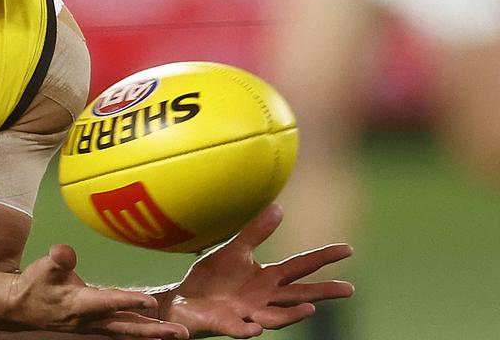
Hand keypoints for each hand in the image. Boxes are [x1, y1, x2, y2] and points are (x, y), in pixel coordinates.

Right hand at [9, 245, 189, 337]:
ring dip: (151, 334)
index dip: (129, 301)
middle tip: (179, 333)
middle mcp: (90, 319)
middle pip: (126, 326)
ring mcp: (93, 326)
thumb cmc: (34, 285)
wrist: (21, 308)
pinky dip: (138, 332)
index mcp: (79, 304)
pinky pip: (121, 331)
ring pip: (127, 331)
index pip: (108, 302)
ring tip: (176, 336)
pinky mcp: (95, 326)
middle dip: (153, 331)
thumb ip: (57, 260)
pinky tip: (154, 333)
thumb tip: (64, 251)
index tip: (151, 302)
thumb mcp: (42, 269)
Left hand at [161, 205, 353, 337]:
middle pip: (299, 295)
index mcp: (267, 278)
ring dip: (293, 315)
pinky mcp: (227, 324)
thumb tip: (279, 207)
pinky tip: (256, 329)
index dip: (323, 257)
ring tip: (311, 309)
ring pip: (276, 318)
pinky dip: (248, 330)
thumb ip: (256, 232)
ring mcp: (248, 314)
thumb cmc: (214, 277)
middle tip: (349, 289)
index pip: (300, 266)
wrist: (185, 299)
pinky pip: (240, 330)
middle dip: (323, 292)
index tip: (348, 249)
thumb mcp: (235, 250)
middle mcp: (264, 299)